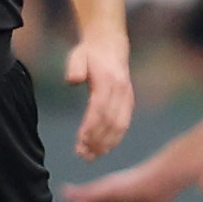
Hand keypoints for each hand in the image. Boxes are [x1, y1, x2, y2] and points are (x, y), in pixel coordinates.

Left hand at [66, 35, 133, 159]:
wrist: (110, 45)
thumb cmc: (89, 53)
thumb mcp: (77, 55)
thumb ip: (74, 68)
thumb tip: (73, 80)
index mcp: (108, 80)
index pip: (99, 108)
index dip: (91, 127)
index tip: (80, 141)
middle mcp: (121, 90)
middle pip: (110, 121)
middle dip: (97, 141)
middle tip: (83, 155)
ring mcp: (127, 96)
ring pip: (120, 126)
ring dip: (106, 144)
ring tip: (91, 156)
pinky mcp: (129, 102)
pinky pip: (124, 124)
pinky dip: (115, 139)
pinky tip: (104, 149)